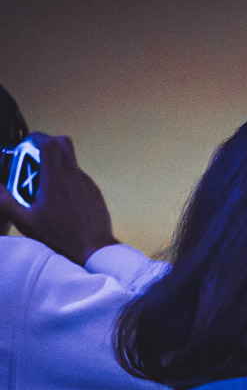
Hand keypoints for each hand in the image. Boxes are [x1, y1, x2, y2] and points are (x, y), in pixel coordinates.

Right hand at [0, 134, 117, 264]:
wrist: (95, 252)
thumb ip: (6, 202)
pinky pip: (81, 178)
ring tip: (45, 186)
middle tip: (36, 158)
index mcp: (56, 181)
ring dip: (58, 165)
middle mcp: (74, 178)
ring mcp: (87, 185)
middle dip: (48, 144)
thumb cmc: (64, 239)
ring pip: (72, 162)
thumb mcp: (26, 222)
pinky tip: (61, 198)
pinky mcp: (95, 194)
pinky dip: (69, 180)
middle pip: (64, 144)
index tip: (27, 144)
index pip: (49, 144)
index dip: (36, 137)